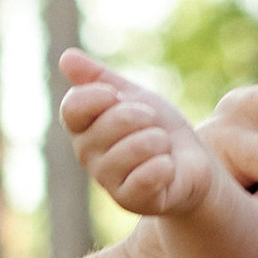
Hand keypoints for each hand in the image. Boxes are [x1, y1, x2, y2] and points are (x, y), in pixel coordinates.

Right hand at [59, 51, 220, 218]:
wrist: (191, 165)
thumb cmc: (158, 128)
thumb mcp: (133, 95)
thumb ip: (100, 78)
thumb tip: (66, 57)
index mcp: (84, 128)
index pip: (72, 108)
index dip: (96, 97)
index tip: (115, 94)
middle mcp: (88, 155)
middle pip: (108, 125)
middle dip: (141, 117)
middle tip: (153, 123)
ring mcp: (107, 181)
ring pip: (131, 150)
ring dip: (157, 141)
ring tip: (162, 145)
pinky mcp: (130, 201)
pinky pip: (144, 178)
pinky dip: (163, 166)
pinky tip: (168, 166)